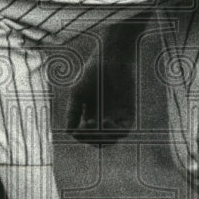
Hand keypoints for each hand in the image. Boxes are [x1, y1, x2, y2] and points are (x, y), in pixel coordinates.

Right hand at [65, 22, 141, 144]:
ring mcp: (117, 115)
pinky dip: (115, 131)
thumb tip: (69, 133)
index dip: (81, 137)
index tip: (77, 130)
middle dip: (91, 139)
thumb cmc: (92, 72)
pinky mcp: (129, 112)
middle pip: (99, 140)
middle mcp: (105, 117)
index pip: (87, 135)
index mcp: (91, 114)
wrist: (111, 59)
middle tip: (85, 129)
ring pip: (112, 138)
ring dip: (103, 138)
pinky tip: (106, 123)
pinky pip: (125, 130)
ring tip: (95, 127)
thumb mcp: (77, 93)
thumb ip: (73, 112)